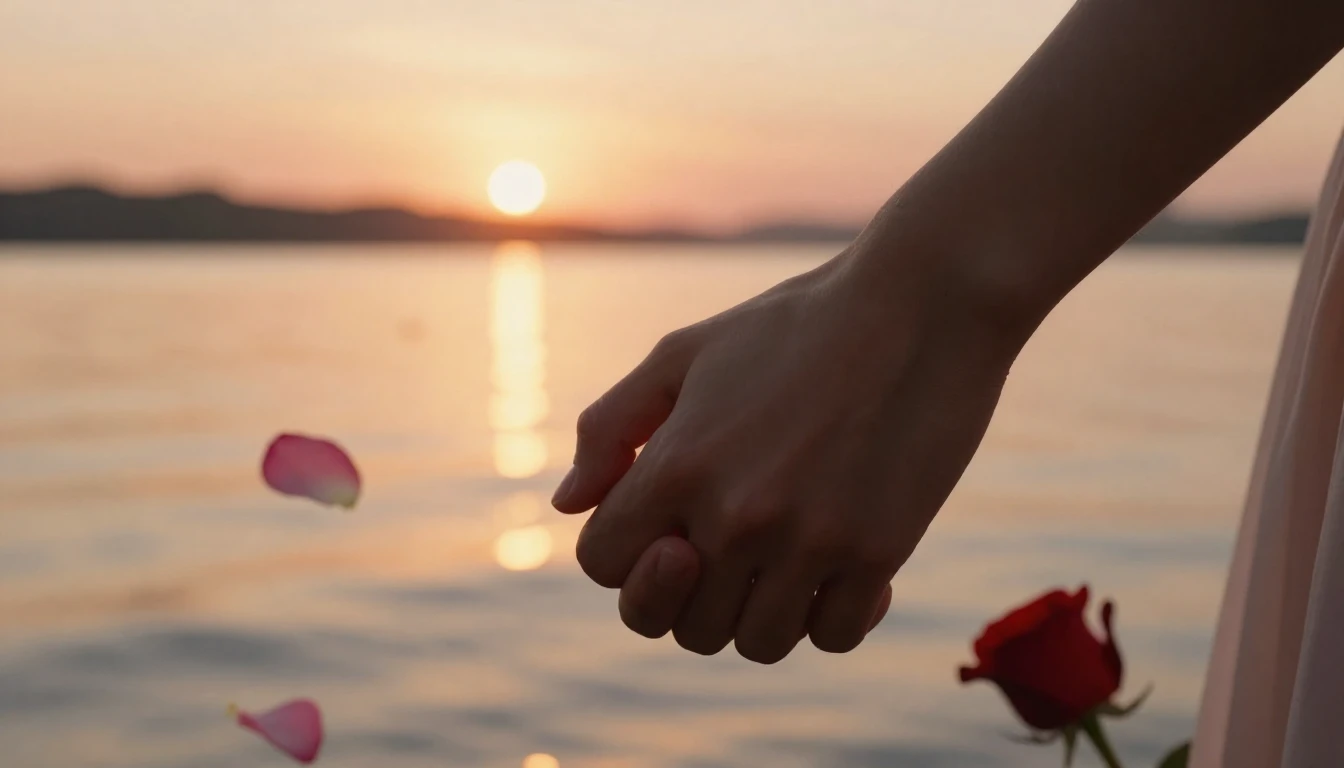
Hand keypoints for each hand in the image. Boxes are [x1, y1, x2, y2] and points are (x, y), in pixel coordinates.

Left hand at [552, 237, 1020, 662]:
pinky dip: (828, 616)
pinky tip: (841, 568)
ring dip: (761, 613)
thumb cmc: (794, 324)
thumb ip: (611, 428)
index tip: (666, 527)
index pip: (603, 566)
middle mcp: (733, 516)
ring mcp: (808, 540)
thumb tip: (568, 504)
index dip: (624, 553)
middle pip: (679, 623)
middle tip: (729, 552)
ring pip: (755, 642)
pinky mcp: (877, 552)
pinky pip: (831, 636)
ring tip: (784, 563)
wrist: (920, 303)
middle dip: (693, 597)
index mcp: (676, 465)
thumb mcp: (683, 354)